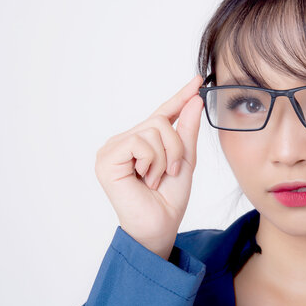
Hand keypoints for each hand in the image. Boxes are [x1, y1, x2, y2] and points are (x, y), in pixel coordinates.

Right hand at [94, 75, 203, 257]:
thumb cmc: (170, 197)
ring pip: (153, 129)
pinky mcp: (107, 158)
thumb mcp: (185, 159)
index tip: (198, 80)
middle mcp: (126, 140)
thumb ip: (187, 130)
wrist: (160, 225)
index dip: (180, 96)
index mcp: (144, 141)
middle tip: (170, 171)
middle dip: (176, 147)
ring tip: (155, 178)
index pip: (163, 113)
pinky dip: (151, 161)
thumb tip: (194, 100)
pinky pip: (140, 142)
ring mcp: (113, 148)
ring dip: (164, 158)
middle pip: (160, 120)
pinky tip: (144, 178)